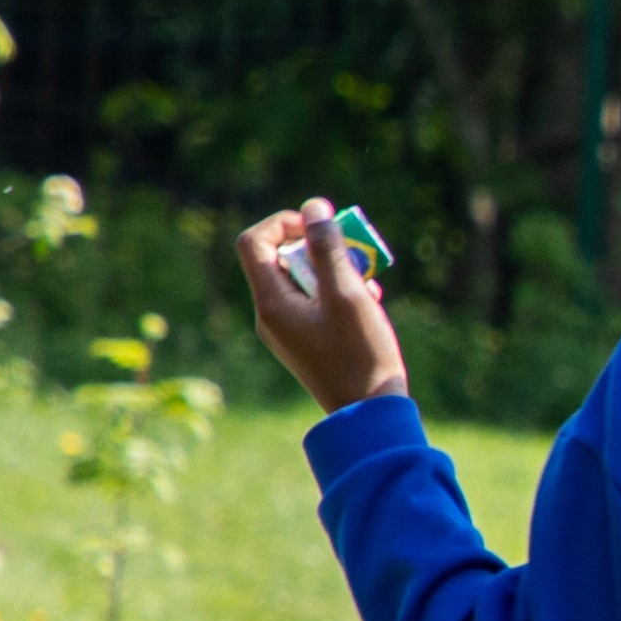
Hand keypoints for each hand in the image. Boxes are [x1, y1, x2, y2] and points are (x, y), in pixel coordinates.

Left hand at [237, 202, 410, 408]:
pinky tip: (367, 303)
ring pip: (300, 281)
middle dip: (318, 247)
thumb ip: (328, 247)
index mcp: (271, 303)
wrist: (368, 413)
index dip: (282, 223)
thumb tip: (314, 207)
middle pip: (279, 259)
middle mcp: (270, 316)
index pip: (253, 242)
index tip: (319, 227)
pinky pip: (311, 303)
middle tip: (354, 254)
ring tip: (368, 283)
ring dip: (333, 270)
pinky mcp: (304, 343)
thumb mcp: (346, 293)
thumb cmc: (359, 353)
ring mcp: (286, 331)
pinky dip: (335, 293)